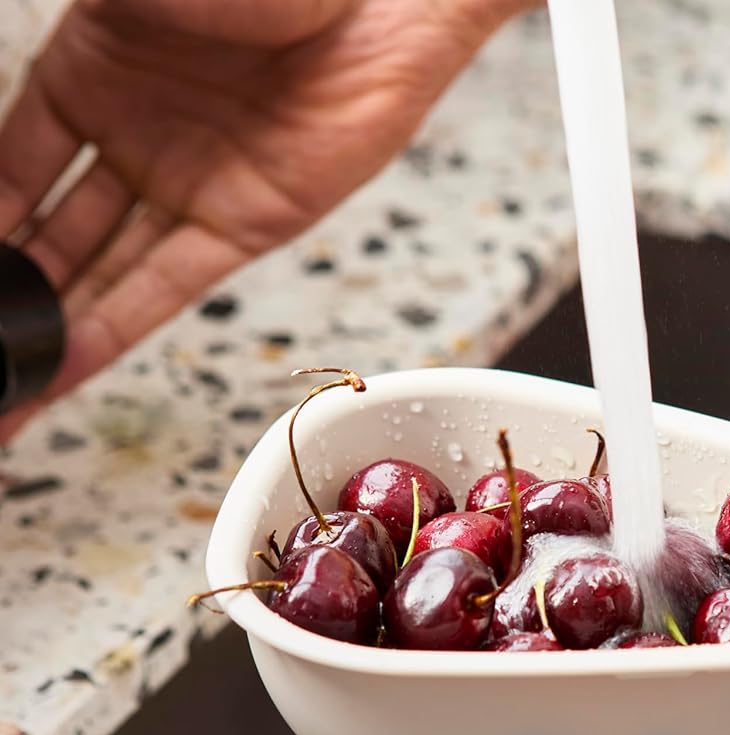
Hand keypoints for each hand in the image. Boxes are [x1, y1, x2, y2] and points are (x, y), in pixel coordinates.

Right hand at [0, 0, 518, 440]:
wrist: (380, 3)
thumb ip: (91, 30)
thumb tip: (18, 63)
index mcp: (86, 75)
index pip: (8, 170)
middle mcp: (129, 140)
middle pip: (47, 235)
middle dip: (9, 301)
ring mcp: (187, 187)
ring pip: (99, 272)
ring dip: (48, 334)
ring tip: (3, 390)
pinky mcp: (245, 226)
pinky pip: (166, 287)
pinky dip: (113, 329)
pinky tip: (62, 368)